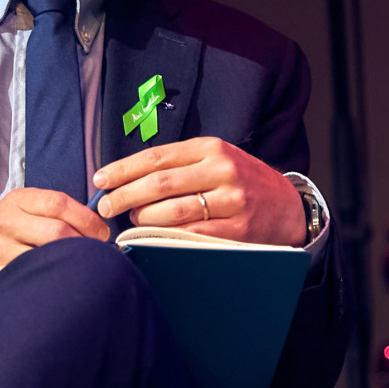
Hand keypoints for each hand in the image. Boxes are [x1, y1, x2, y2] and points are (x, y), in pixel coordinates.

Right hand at [0, 187, 110, 276]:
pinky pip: (34, 273)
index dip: (88, 219)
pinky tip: (60, 277)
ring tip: (80, 265)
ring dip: (70, 261)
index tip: (102, 233)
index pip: (60, 203)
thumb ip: (53, 211)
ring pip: (47, 254)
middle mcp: (8, 220)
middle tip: (95, 253)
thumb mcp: (22, 209)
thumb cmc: (4, 230)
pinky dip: (52, 275)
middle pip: (58, 231)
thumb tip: (96, 224)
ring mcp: (0, 246)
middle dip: (84, 243)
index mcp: (19, 199)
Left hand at [93, 137, 306, 245]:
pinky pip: (191, 235)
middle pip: (159, 183)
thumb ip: (179, 165)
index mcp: (212, 148)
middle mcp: (222, 170)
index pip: (156, 157)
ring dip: (143, 219)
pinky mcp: (238, 229)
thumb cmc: (241, 182)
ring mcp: (231, 200)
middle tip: (106, 207)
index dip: (123, 169)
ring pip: (172, 211)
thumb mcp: (216, 159)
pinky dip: (165, 238)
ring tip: (132, 222)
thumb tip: (127, 179)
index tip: (101, 180)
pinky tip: (152, 238)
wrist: (287, 206)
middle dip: (125, 196)